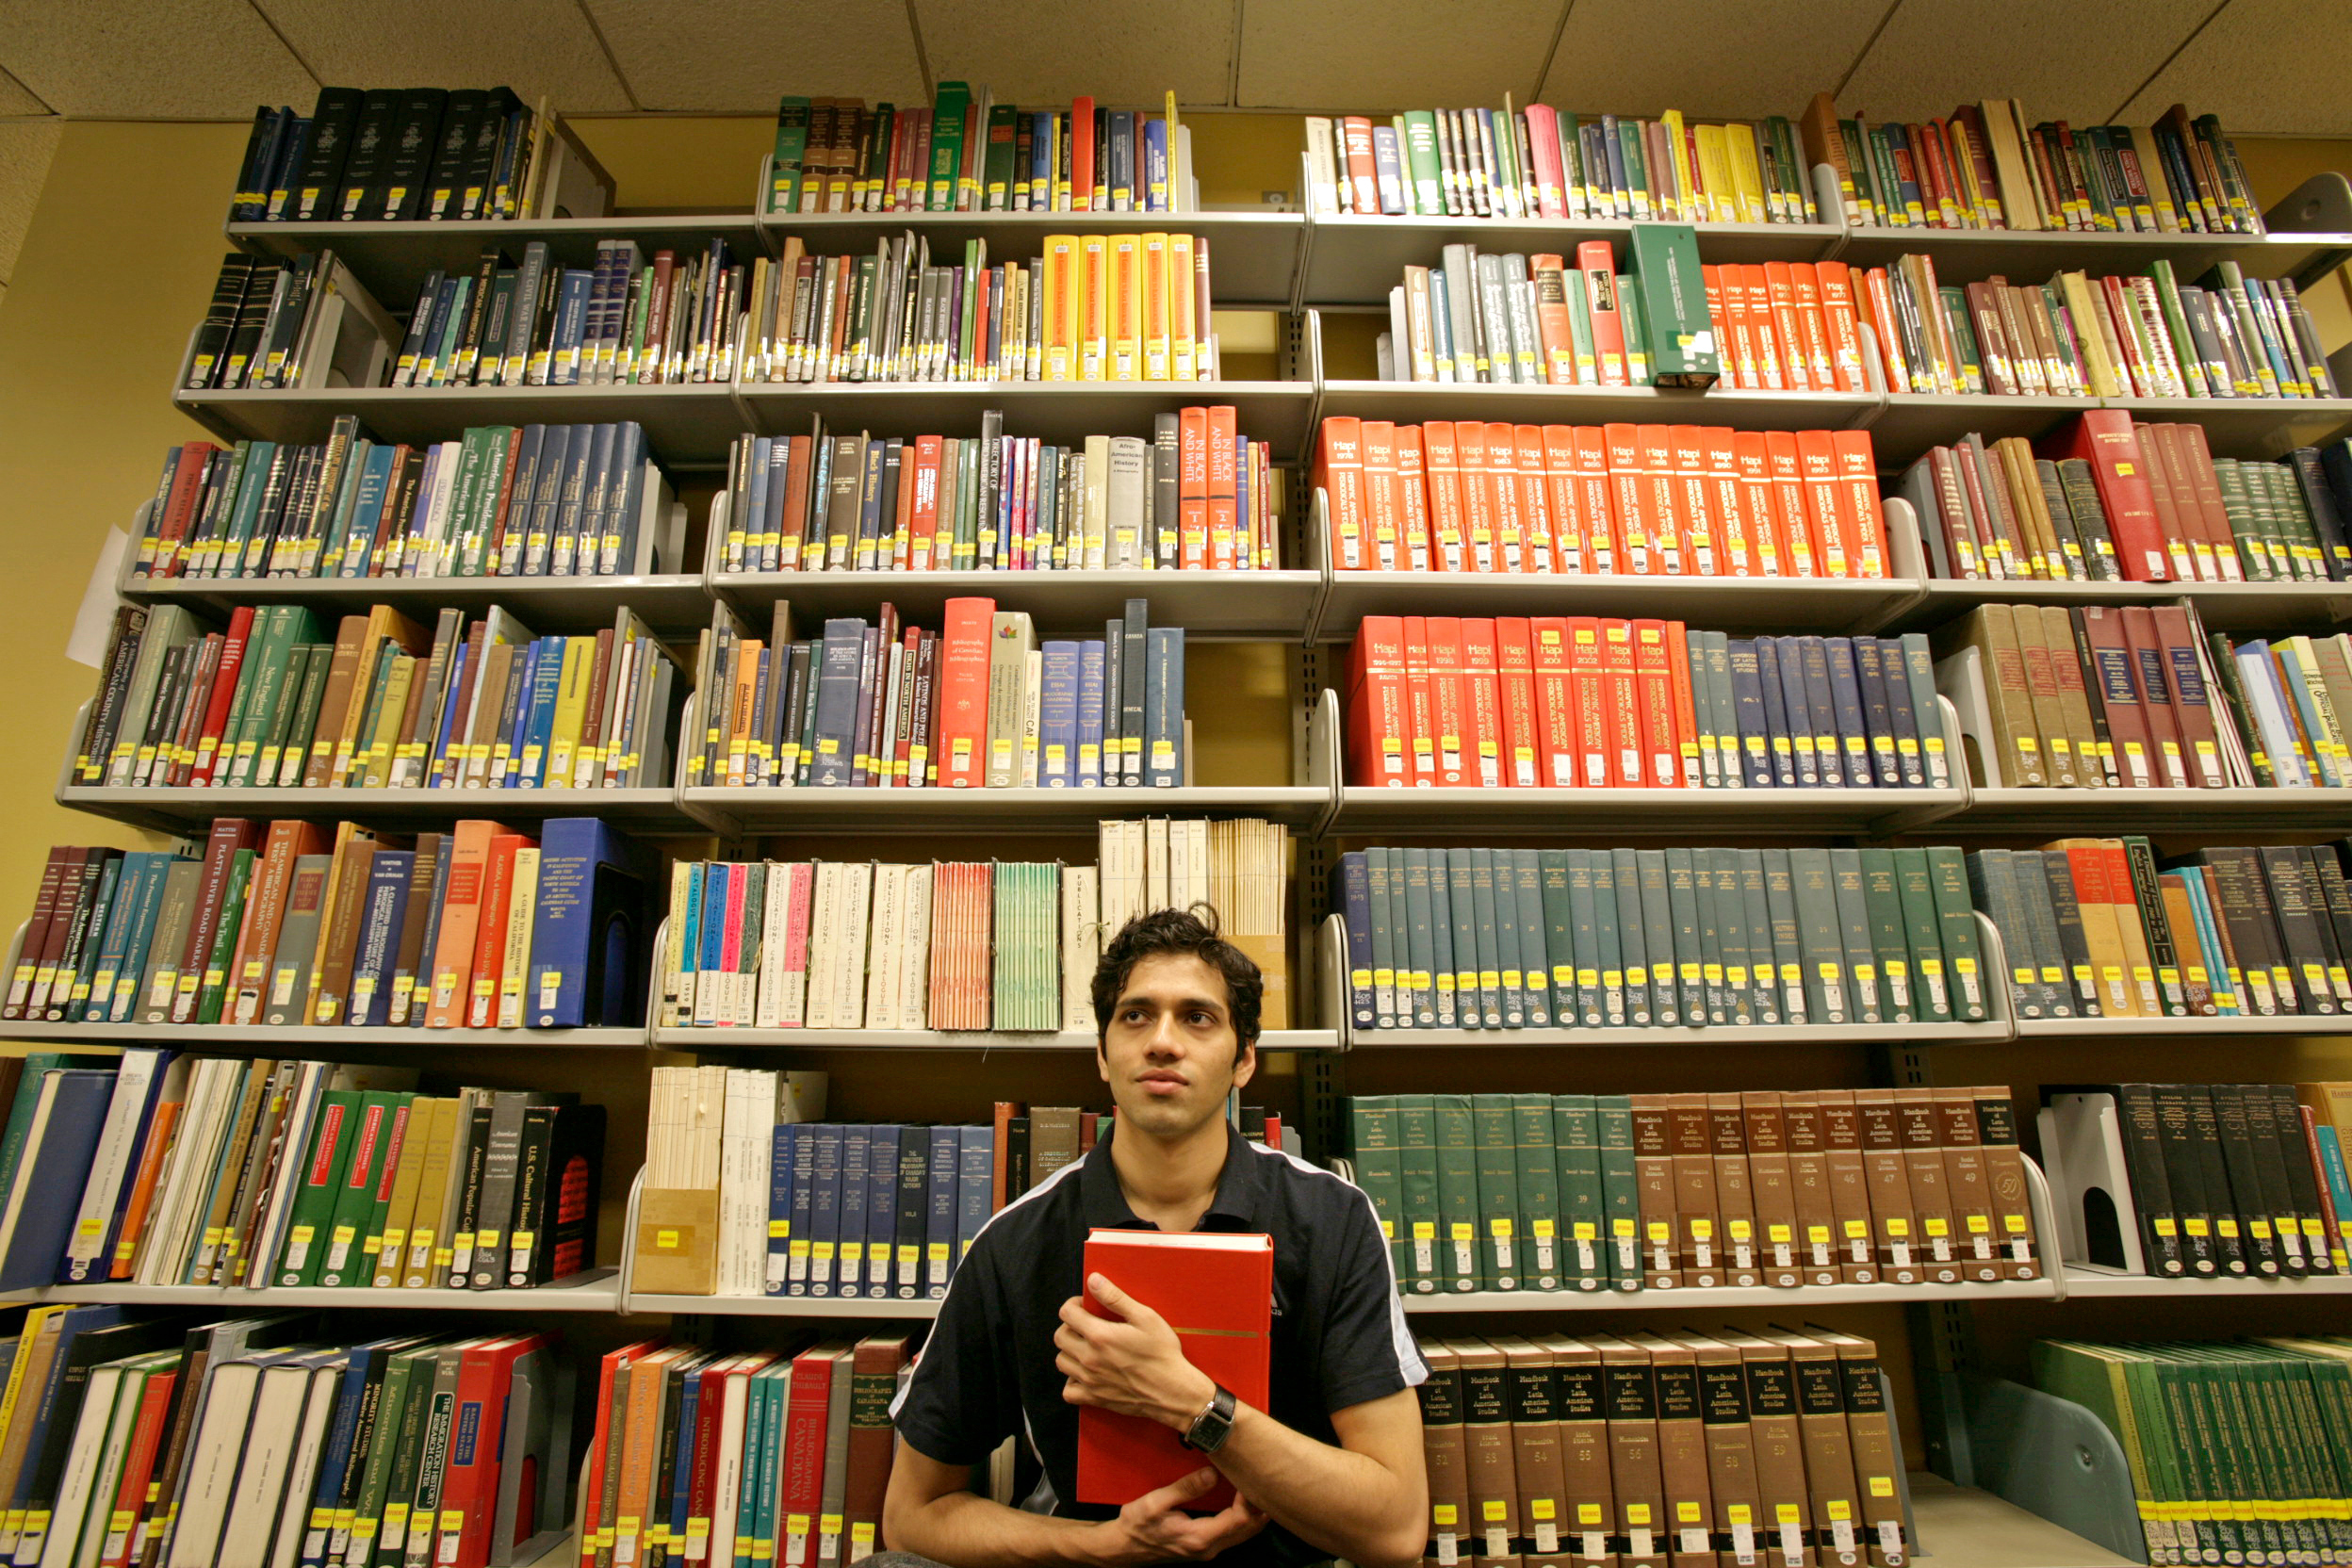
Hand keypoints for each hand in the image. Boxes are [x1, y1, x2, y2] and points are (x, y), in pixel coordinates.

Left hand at [1056, 1272, 1217, 1429]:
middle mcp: (1089, 1358)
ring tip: (1086, 1347)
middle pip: (1060, 1337)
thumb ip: (1115, 1297)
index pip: (1066, 1313)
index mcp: (1099, 1336)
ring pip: (1061, 1361)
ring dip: (1069, 1351)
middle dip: (1070, 1325)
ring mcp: (1090, 1380)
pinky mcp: (1094, 1398)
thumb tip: (1093, 1280)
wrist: (1173, 1392)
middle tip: (1086, 1325)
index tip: (1085, 1306)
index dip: (1073, 1304)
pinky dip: (1072, 1381)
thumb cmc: (1163, 1354)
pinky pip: (1068, 1391)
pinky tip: (1085, 1373)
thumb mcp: (1145, 1317)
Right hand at [1089, 1467, 1267, 1565]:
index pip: (1239, 1520)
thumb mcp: (1156, 1502)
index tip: (1248, 1477)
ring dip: (1254, 1512)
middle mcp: (1208, 1548)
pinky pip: (1234, 1534)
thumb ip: (1186, 1488)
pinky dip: (1244, 1518)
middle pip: (1249, 1530)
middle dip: (1260, 1506)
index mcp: (1199, 1538)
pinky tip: (1243, 1501)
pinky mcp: (1204, 1546)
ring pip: (1244, 1534)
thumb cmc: (1136, 1525)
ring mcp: (1207, 1550)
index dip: (1250, 1499)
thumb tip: (1213, 1474)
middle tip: (1261, 1479)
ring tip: (1256, 1486)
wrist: (1123, 1546)